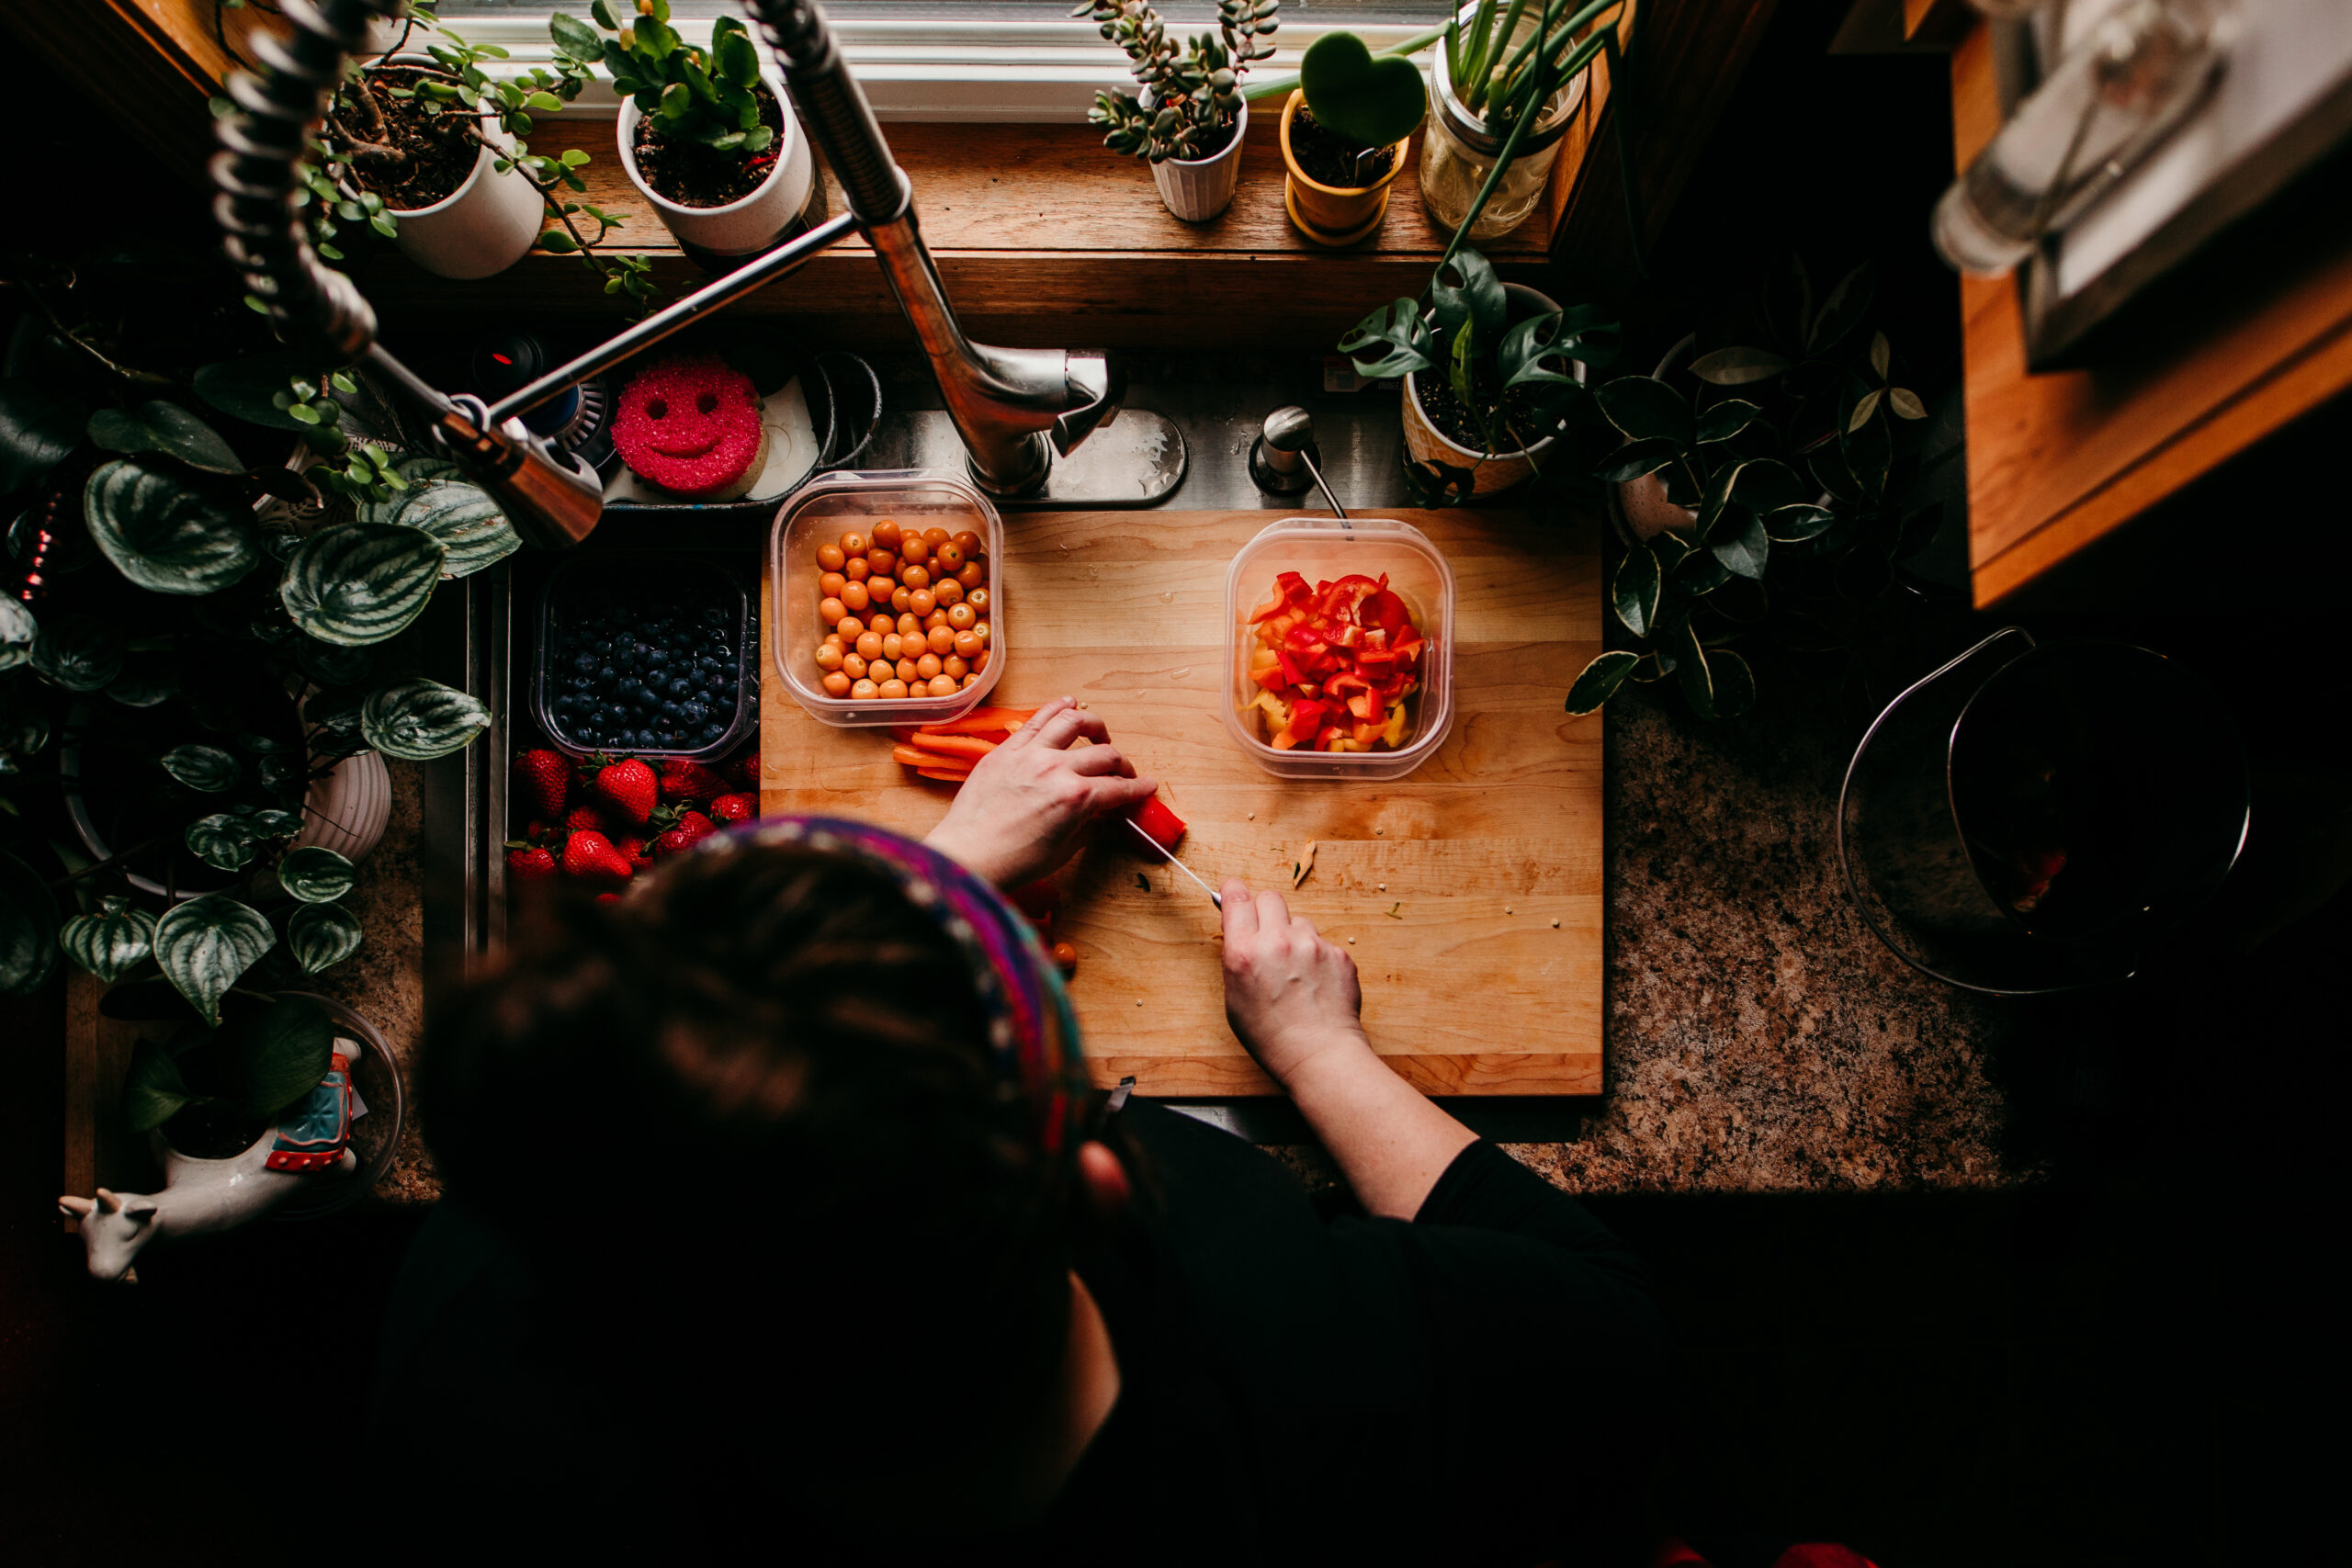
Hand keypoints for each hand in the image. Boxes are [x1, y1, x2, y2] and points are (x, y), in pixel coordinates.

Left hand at [924, 698, 1159, 889]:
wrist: (968, 855)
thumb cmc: (1014, 861)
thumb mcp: (1065, 849)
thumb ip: (1091, 824)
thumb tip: (1107, 814)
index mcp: (1077, 798)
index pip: (1120, 788)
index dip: (1139, 788)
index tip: (1147, 787)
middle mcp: (1057, 769)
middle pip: (1105, 755)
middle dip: (1123, 765)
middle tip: (1123, 774)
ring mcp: (1030, 754)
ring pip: (1073, 723)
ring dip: (1095, 725)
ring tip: (1100, 734)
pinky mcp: (1007, 750)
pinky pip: (1037, 720)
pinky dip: (1057, 709)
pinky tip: (1069, 705)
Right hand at [1218, 878, 1371, 1089]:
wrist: (1319, 1055)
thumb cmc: (1272, 1037)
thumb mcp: (1235, 998)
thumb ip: (1238, 959)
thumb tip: (1240, 933)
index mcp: (1245, 953)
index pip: (1237, 897)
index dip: (1234, 892)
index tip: (1234, 893)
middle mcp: (1278, 942)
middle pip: (1269, 898)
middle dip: (1265, 911)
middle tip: (1267, 935)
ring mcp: (1312, 945)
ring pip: (1299, 922)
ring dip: (1294, 937)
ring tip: (1296, 973)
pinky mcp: (1338, 954)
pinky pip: (1323, 943)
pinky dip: (1318, 958)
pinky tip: (1316, 985)